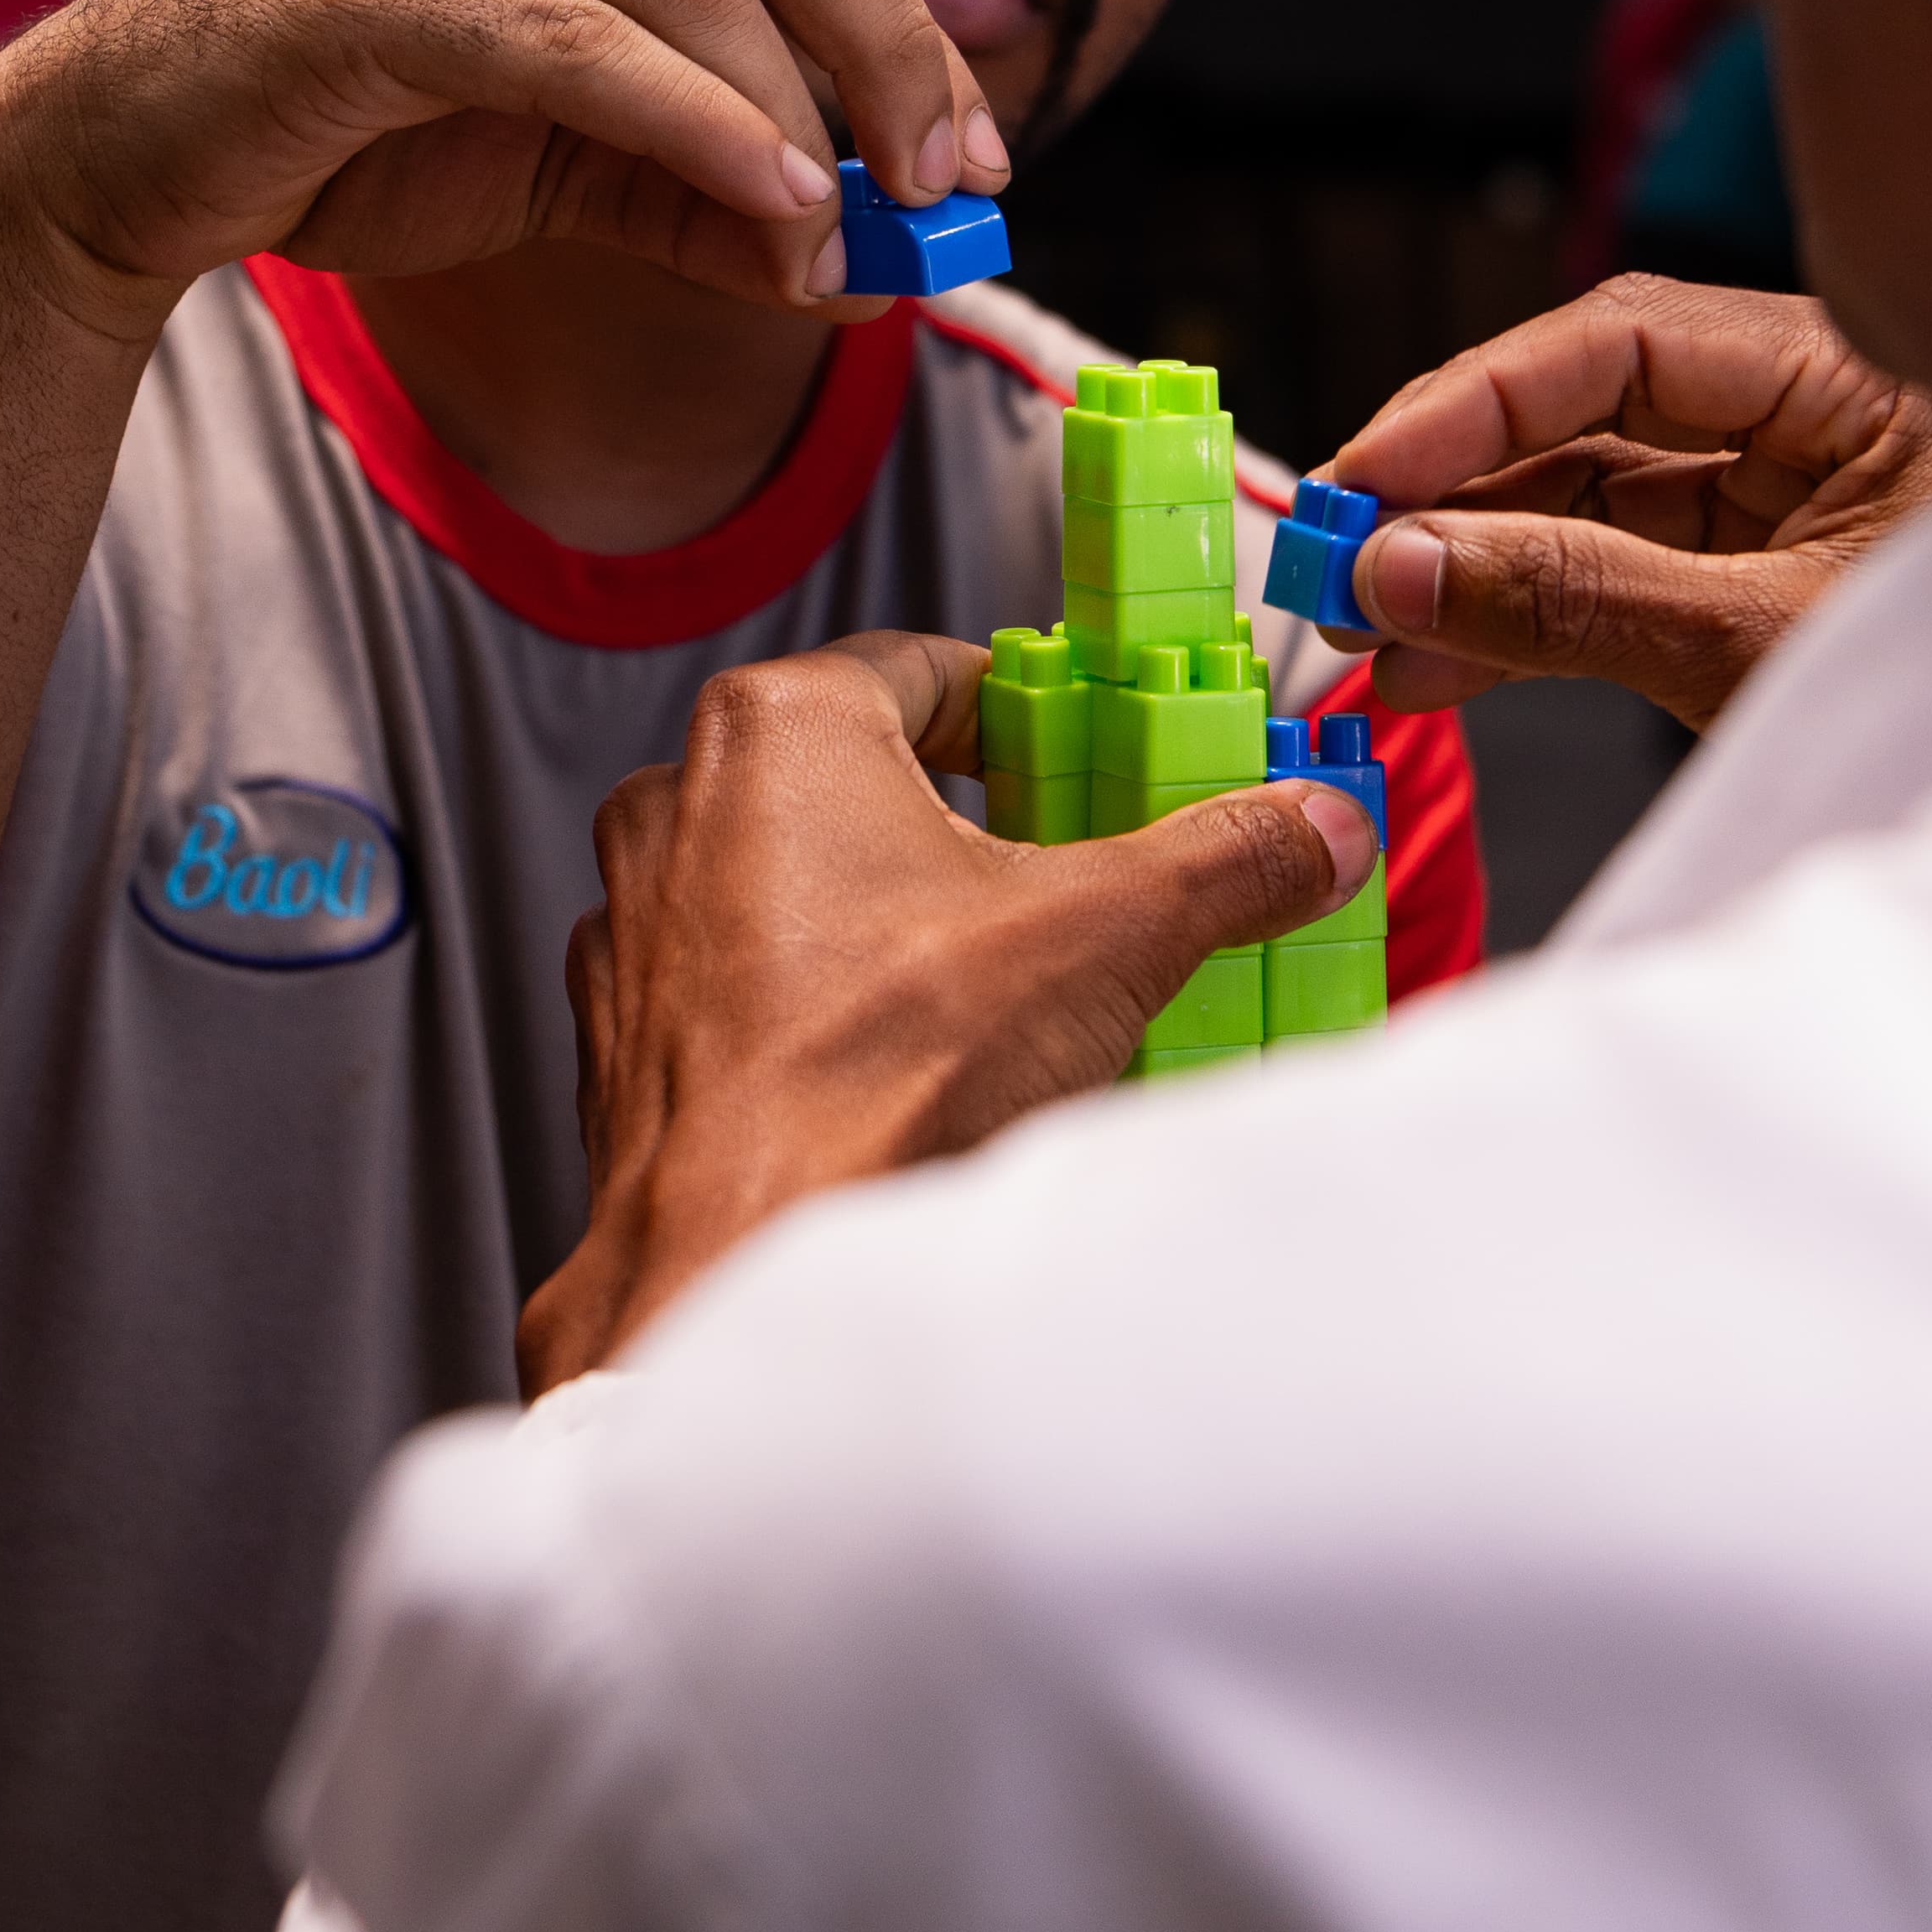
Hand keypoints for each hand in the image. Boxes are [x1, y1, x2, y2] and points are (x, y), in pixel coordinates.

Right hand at [0, 0, 1008, 338]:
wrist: (115, 156)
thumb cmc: (351, 131)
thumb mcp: (571, 161)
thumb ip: (715, 191)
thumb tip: (880, 265)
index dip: (905, 8)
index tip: (979, 153)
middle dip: (887, 36)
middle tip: (956, 177)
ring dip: (793, 105)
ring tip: (851, 225)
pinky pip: (572, 40)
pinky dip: (694, 122)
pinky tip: (767, 200)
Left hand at [517, 634, 1374, 1392]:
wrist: (746, 1263)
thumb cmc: (875, 1082)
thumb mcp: (1105, 937)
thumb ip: (1222, 860)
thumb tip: (1307, 830)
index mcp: (777, 728)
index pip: (924, 667)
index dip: (1023, 711)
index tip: (1084, 757)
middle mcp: (678, 803)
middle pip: (858, 774)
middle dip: (966, 823)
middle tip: (1059, 877)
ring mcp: (638, 923)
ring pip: (790, 881)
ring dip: (883, 915)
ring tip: (987, 986)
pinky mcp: (624, 1032)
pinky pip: (741, 981)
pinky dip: (816, 1001)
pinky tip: (896, 1062)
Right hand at [1324, 277, 1931, 730]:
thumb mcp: (1754, 651)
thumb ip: (1573, 599)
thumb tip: (1398, 563)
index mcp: (1849, 380)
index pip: (1621, 343)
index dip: (1473, 402)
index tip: (1364, 475)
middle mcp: (1808, 417)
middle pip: (1587, 411)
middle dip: (1453, 486)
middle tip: (1338, 553)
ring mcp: (1780, 500)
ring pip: (1587, 497)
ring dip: (1470, 561)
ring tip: (1370, 629)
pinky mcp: (1756, 580)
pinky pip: (1614, 570)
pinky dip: (1524, 615)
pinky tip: (1438, 662)